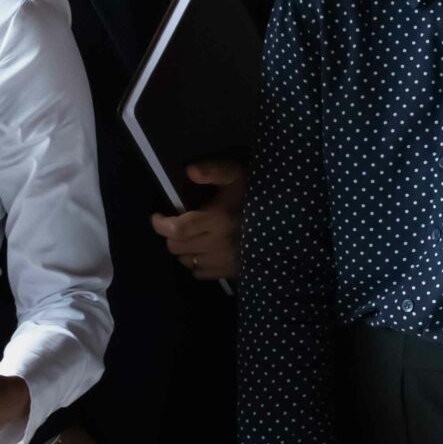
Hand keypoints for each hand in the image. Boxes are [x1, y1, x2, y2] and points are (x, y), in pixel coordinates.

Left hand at [153, 160, 246, 279]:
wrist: (284, 220)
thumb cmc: (254, 195)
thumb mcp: (236, 175)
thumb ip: (213, 170)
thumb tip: (190, 171)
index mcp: (218, 219)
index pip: (177, 229)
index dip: (160, 224)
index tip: (158, 216)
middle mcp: (218, 243)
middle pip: (176, 246)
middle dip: (171, 235)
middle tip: (178, 224)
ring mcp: (224, 261)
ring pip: (186, 261)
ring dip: (184, 249)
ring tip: (193, 237)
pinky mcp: (230, 272)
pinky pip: (199, 273)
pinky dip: (196, 263)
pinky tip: (206, 250)